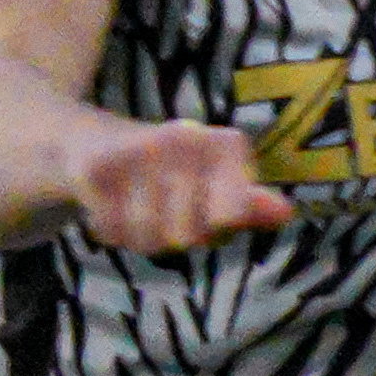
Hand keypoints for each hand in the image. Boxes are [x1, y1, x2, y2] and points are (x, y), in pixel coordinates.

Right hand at [67, 117, 292, 253]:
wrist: (90, 138)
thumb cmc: (169, 171)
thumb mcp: (215, 185)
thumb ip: (248, 204)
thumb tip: (286, 213)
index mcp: (222, 144)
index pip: (232, 215)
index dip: (217, 229)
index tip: (206, 213)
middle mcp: (184, 139)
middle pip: (189, 235)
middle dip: (177, 236)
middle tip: (166, 213)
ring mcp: (139, 151)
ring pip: (150, 237)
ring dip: (142, 237)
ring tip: (139, 211)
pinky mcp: (98, 168)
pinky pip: (113, 230)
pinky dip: (110, 230)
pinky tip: (113, 208)